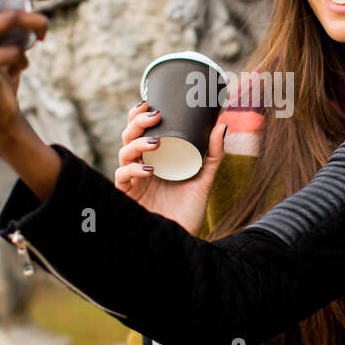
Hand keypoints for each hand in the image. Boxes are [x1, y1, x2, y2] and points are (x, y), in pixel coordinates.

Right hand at [112, 101, 226, 234]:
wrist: (183, 240)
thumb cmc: (189, 210)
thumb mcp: (204, 178)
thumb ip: (214, 154)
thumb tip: (222, 124)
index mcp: (153, 159)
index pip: (140, 132)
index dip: (138, 116)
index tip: (150, 103)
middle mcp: (140, 167)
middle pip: (128, 137)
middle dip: (136, 123)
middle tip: (153, 115)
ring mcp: (133, 182)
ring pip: (123, 153)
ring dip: (137, 143)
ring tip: (156, 142)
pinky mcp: (127, 197)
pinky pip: (122, 177)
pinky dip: (133, 169)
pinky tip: (148, 169)